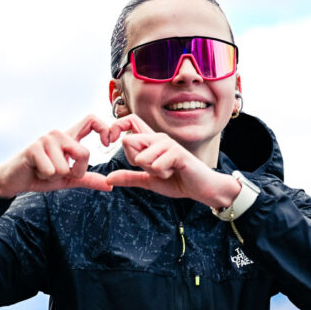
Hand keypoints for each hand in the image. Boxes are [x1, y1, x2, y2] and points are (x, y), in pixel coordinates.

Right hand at [0, 114, 115, 197]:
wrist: (15, 181)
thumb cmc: (41, 176)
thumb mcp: (68, 179)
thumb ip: (88, 179)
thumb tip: (110, 184)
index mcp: (69, 137)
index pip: (91, 120)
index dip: (104, 129)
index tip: (106, 143)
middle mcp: (59, 134)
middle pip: (84, 154)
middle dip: (76, 173)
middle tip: (59, 173)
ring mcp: (46, 139)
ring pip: (66, 167)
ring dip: (55, 176)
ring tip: (43, 170)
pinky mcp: (34, 148)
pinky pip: (51, 171)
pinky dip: (44, 177)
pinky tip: (35, 170)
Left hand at [104, 115, 240, 208]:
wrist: (201, 188)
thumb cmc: (178, 181)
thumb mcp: (149, 180)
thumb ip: (130, 177)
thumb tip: (109, 178)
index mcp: (151, 141)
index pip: (129, 121)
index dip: (116, 128)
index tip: (109, 142)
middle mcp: (158, 138)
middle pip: (128, 141)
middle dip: (135, 162)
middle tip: (154, 168)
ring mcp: (168, 143)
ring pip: (141, 157)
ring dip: (152, 171)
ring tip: (167, 171)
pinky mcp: (177, 152)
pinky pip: (156, 165)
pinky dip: (163, 175)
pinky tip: (175, 172)